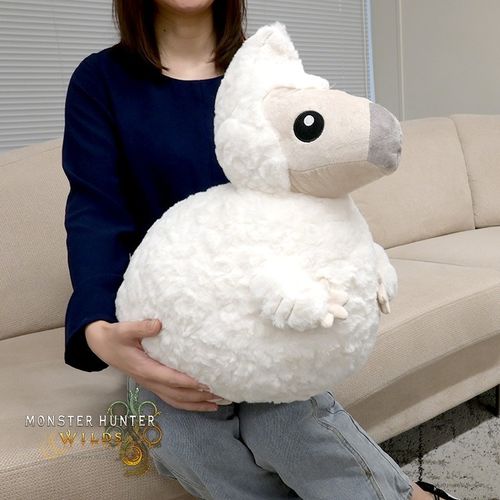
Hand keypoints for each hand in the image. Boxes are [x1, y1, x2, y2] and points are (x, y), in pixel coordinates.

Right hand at [85, 319, 220, 410]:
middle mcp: (149, 381)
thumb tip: (158, 324)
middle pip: (177, 394)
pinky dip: (190, 404)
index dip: (186, 382)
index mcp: (144, 368)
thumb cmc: (115, 337)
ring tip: (218, 403)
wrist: (103, 346)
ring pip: (177, 400)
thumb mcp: (123, 329)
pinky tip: (205, 405)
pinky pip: (174, 399)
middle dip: (199, 396)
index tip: (204, 382)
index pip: (169, 378)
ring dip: (197, 403)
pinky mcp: (154, 384)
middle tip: (220, 393)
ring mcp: (152, 385)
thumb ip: (140, 327)